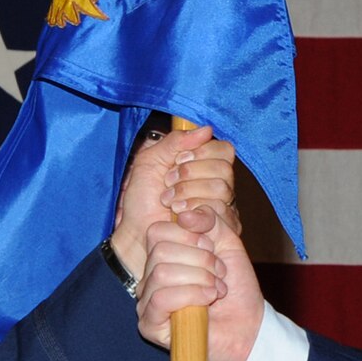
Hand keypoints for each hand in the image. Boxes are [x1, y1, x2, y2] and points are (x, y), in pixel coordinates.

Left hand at [111, 127, 237, 276]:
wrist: (137, 231)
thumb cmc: (141, 199)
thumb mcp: (151, 160)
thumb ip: (175, 141)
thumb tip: (207, 129)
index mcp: (204, 164)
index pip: (224, 149)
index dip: (201, 152)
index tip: (177, 161)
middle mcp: (218, 183)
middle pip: (224, 168)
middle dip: (190, 174)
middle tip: (168, 183)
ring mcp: (223, 206)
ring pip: (222, 188)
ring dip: (189, 192)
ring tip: (170, 202)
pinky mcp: (222, 228)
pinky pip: (220, 211)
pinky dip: (194, 210)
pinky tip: (179, 216)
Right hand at [136, 216, 263, 360]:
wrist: (248, 326)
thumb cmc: (236, 287)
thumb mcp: (227, 242)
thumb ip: (209, 219)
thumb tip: (183, 214)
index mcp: (163, 255)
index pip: (157, 231)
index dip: (190, 235)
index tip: (213, 249)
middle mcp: (149, 277)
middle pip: (160, 250)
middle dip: (200, 259)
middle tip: (218, 273)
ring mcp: (146, 302)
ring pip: (161, 272)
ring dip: (199, 278)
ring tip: (216, 289)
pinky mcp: (149, 325)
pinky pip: (161, 298)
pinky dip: (192, 294)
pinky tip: (208, 299)